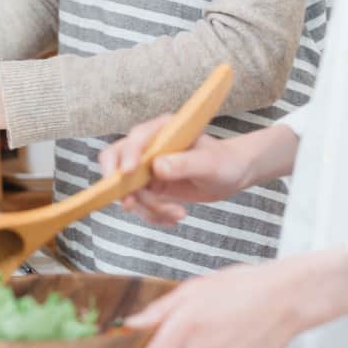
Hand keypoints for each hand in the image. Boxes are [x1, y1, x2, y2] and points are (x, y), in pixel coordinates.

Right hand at [98, 115, 256, 224]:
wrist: (231, 174)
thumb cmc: (224, 161)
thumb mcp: (209, 163)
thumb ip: (185, 163)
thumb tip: (157, 166)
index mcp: (161, 131)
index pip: (133, 141)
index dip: (126, 156)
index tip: (129, 172)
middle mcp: (148, 147)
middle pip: (116, 164)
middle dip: (122, 187)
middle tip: (131, 204)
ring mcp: (145, 168)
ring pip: (128, 189)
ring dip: (147, 207)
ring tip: (177, 214)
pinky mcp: (148, 186)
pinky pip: (139, 203)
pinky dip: (152, 214)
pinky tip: (173, 217)